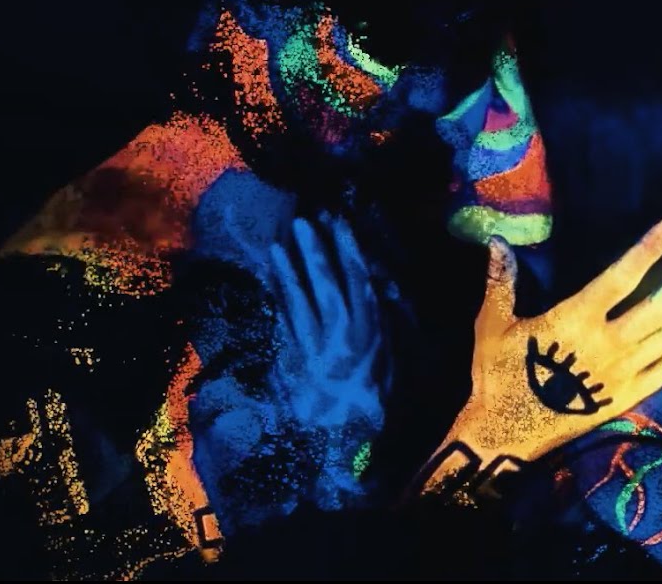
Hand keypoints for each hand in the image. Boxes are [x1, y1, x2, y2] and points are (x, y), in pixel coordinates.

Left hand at [269, 213, 386, 428]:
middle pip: (328, 283)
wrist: (342, 441)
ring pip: (302, 298)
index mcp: (371, 331)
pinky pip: (284, 318)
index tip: (339, 222)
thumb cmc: (372, 402)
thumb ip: (385, 327)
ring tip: (281, 242)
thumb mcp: (389, 363)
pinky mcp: (293, 357)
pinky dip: (278, 294)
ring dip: (292, 268)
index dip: (348, 249)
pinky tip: (272, 277)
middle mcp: (343, 333)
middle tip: (304, 221)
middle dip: (317, 250)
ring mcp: (315, 344)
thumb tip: (383, 292)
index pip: (359, 280)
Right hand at [430, 218, 661, 480]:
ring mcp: (621, 373)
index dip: (648, 249)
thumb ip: (500, 281)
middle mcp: (607, 344)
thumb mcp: (492, 325)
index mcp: (575, 320)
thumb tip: (496, 240)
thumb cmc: (499, 374)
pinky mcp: (626, 397)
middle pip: (661, 306)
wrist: (506, 433)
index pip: (621, 277)